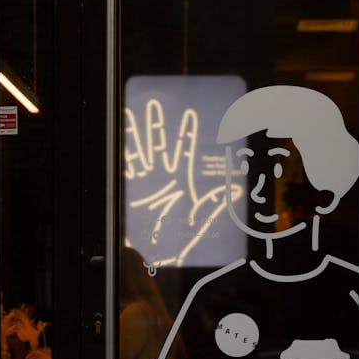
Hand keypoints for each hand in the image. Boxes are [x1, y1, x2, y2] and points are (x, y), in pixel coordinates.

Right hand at [124, 100, 242, 266]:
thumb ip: (218, 201)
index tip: (189, 114)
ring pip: (142, 153)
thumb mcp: (204, 216)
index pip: (184, 149)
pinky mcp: (134, 192)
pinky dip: (124, 158)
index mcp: (181, 178)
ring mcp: (147, 182)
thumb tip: (239, 190)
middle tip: (153, 105)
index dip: (186, 132)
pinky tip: (120, 145)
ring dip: (137, 136)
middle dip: (155, 126)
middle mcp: (163, 176)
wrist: (164, 254)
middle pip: (159, 145)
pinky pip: (128, 171)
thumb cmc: (185, 235)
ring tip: (132, 116)